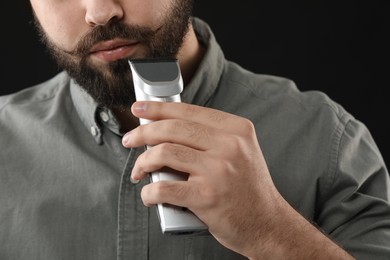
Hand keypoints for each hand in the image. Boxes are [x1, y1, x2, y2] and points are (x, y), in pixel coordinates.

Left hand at [121, 101, 353, 258]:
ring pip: (164, 154)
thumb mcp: (239, 152)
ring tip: (140, 171)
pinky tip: (149, 195)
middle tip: (130, 140)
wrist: (267, 223)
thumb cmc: (247, 189)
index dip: (158, 108)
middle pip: (172, 129)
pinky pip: (164, 188)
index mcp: (236, 130)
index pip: (188, 111)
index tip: (139, 109)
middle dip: (142, 132)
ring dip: (142, 163)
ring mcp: (218, 170)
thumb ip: (209, 138)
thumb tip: (165, 130)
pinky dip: (149, 192)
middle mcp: (229, 145)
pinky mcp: (207, 197)